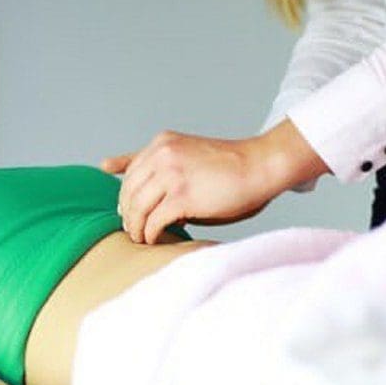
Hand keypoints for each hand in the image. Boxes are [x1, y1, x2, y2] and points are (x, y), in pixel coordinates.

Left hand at [101, 120, 326, 243]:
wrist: (260, 166)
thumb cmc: (231, 167)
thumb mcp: (189, 157)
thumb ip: (162, 170)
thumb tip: (139, 199)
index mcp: (163, 144)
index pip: (130, 173)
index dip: (125, 197)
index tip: (126, 212)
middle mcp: (162, 155)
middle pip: (129, 192)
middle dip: (128, 215)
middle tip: (133, 231)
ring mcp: (171, 175)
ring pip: (136, 208)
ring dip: (136, 228)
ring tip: (142, 238)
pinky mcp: (182, 196)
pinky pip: (154, 221)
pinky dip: (150, 235)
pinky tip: (154, 240)